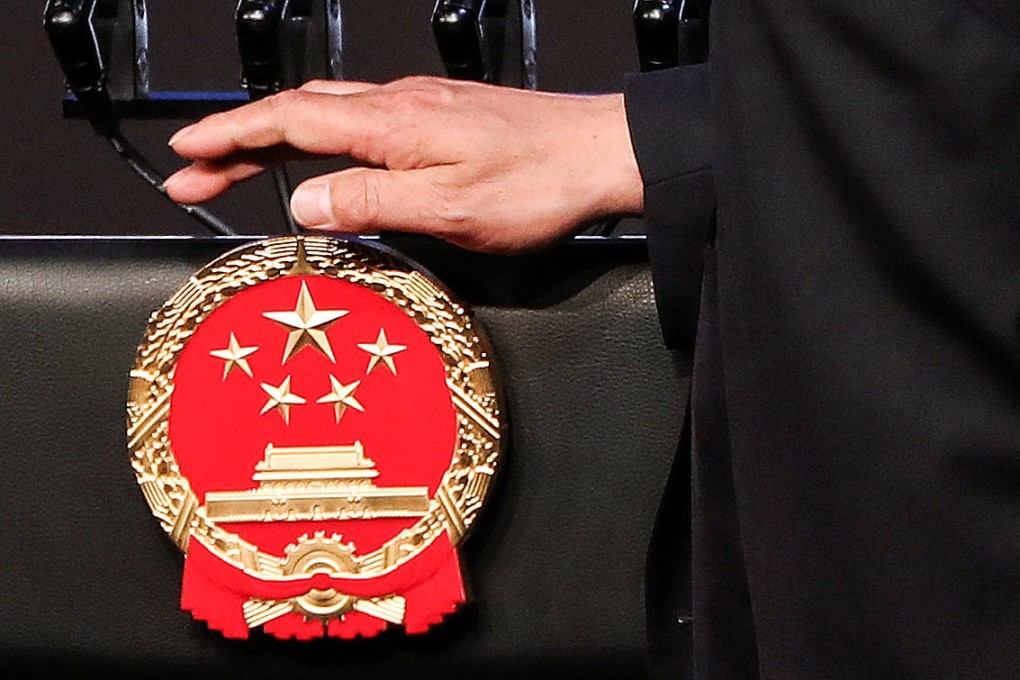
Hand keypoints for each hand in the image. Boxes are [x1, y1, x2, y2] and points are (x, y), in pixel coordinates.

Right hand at [164, 77, 642, 252]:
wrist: (601, 154)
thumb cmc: (538, 183)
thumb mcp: (447, 209)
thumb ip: (370, 203)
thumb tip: (303, 203)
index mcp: (391, 124)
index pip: (288, 122)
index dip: (230, 136)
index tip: (186, 151)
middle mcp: (400, 105)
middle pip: (297, 113)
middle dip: (237, 140)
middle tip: (192, 172)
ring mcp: (422, 109)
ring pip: (329, 114)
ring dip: (276, 139)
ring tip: (239, 167)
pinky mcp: (443, 120)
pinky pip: (364, 121)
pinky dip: (322, 138)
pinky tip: (325, 159)